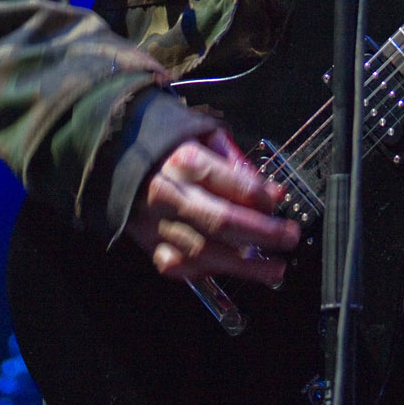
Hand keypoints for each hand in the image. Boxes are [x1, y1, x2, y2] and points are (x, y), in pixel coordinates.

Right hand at [125, 127, 299, 284]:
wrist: (113, 156)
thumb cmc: (167, 143)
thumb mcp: (201, 132)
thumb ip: (232, 158)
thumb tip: (264, 186)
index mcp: (184, 159)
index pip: (228, 180)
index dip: (258, 192)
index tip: (280, 197)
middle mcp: (171, 194)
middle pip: (221, 220)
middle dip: (261, 232)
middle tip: (290, 237)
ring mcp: (157, 223)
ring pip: (204, 251)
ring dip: (244, 265)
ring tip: (275, 268)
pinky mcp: (148, 244)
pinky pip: (181, 267)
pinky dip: (208, 272)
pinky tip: (234, 271)